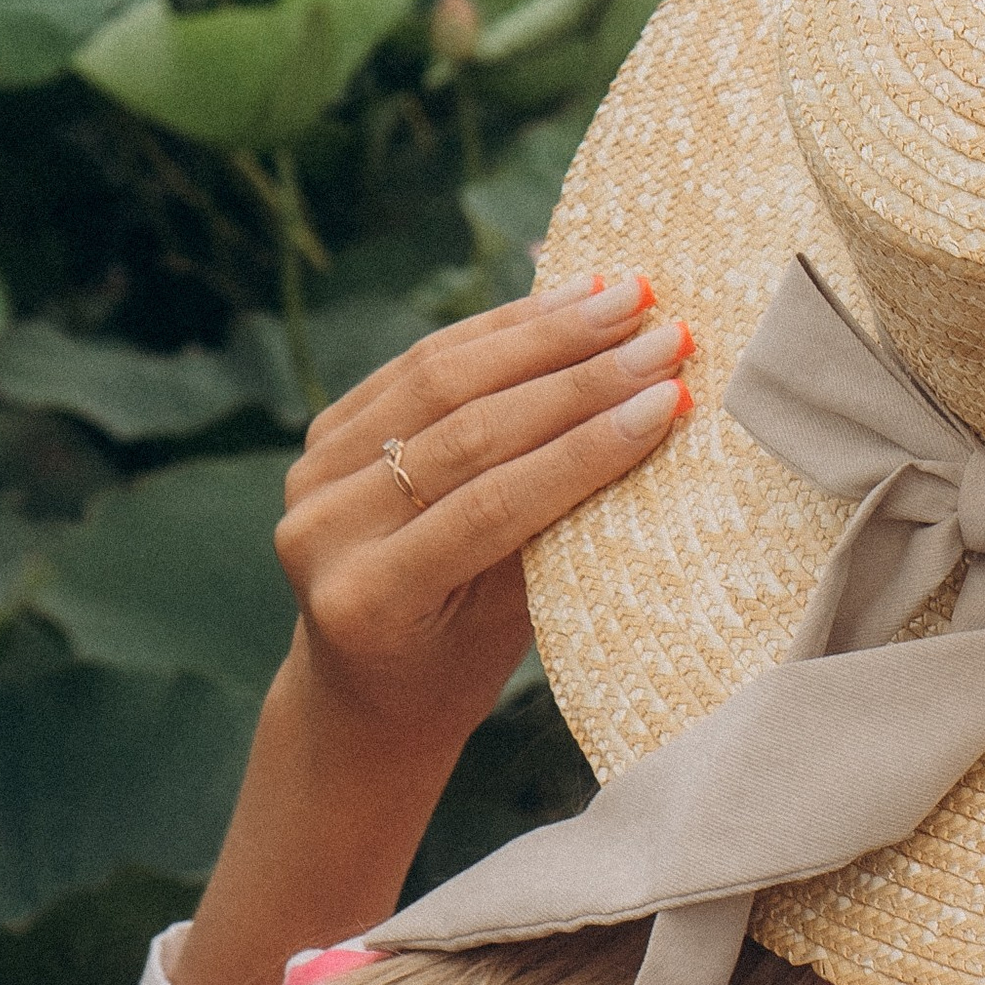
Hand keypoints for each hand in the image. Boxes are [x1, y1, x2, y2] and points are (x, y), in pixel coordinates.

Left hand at [277, 268, 692, 765]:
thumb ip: (554, 530)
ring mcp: (313, 477)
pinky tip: (567, 296)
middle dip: (581, 378)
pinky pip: (419, 364)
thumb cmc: (456, 667)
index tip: (671, 398)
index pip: (493, 503)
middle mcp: (321, 532)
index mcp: (367, 600)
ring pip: (441, 378)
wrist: (361, 688)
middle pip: (468, 429)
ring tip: (628, 297)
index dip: (586, 448)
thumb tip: (646, 421)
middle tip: (667, 337)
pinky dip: (499, 327)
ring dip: (546, 331)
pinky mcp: (322, 433)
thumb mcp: (512, 624)